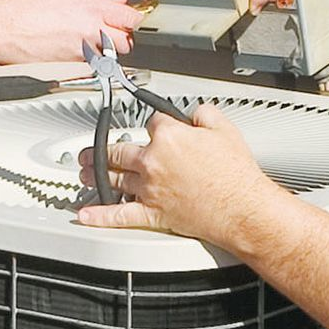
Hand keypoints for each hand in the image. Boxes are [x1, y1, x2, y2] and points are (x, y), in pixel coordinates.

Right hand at [0, 0, 139, 63]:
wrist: (0, 28)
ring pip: (110, 57)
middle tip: (109, 32)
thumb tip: (118, 0)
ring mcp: (83, 52)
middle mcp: (91, 31)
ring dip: (105, 52)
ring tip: (87, 42)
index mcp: (91, 7)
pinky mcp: (72, 69)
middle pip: (127, 42)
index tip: (128, 20)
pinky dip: (88, 61)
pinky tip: (72, 50)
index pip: (131, 18)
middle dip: (121, 38)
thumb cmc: (25, 8)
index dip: (132, 20)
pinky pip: (92, 66)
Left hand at [76, 103, 282, 240]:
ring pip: (114, 178)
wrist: (242, 209)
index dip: (154, 122)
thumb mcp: (225, 129)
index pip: (151, 121)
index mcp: (169, 138)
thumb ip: (204, 114)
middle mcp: (153, 162)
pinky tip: (86, 214)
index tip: (155, 126)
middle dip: (102, 149)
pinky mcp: (152, 214)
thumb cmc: (236, 175)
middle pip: (118, 151)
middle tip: (91, 151)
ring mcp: (150, 189)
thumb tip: (194, 113)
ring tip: (85, 173)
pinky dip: (99, 216)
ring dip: (95, 175)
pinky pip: (119, 215)